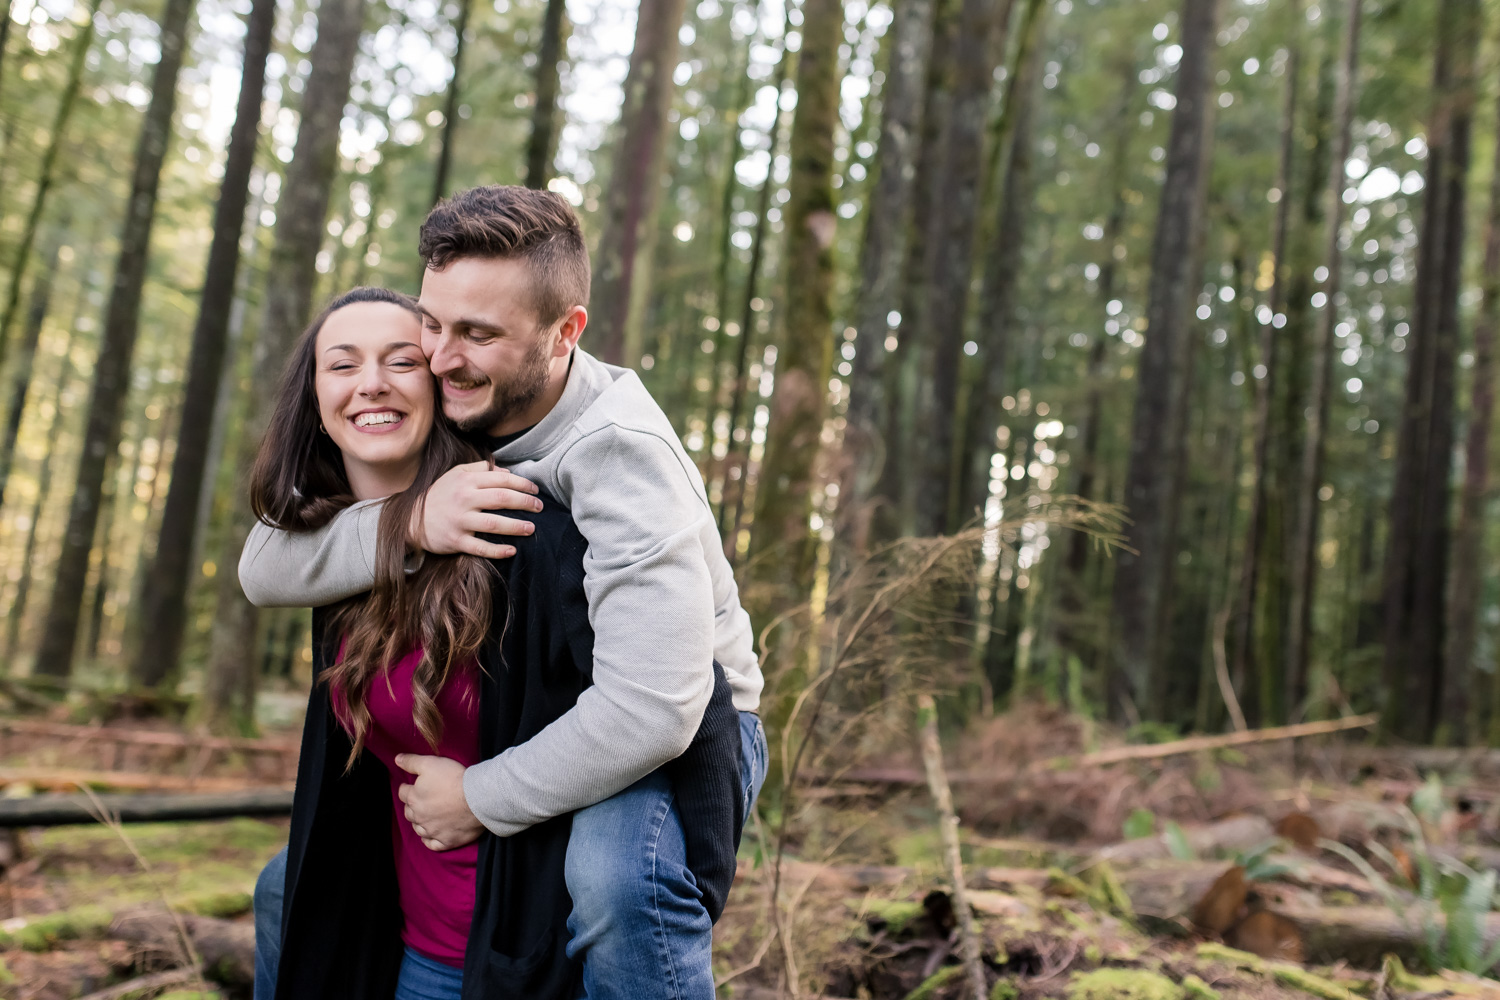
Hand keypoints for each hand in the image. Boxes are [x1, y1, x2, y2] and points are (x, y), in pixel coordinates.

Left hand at [394, 754, 484, 851]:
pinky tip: (431, 835)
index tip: (412, 785)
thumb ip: (411, 762)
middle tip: (421, 800)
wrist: (476, 798)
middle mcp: (419, 817)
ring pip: (418, 829)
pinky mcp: (445, 841)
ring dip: (419, 822)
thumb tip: (397, 759)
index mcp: (413, 798)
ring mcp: (432, 831)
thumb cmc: (453, 779)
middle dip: (412, 805)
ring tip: (426, 816)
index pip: (402, 792)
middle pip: (408, 812)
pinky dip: (429, 840)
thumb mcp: (430, 763)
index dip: (407, 787)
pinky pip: (432, 844)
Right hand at [409, 461, 542, 558]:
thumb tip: (507, 472)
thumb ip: (481, 469)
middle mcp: (464, 499)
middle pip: (501, 499)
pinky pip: (480, 547)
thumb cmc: (440, 495)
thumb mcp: (456, 474)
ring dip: (516, 527)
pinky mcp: (455, 540)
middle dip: (525, 503)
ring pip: (494, 524)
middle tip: (539, 507)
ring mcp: (460, 521)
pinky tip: (512, 550)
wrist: (412, 519)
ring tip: (532, 528)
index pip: (501, 480)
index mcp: (466, 481)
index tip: (535, 490)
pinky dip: (497, 550)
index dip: (522, 484)